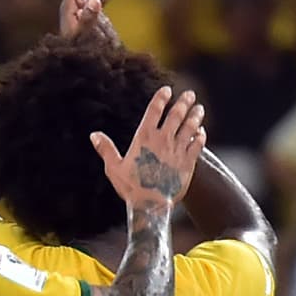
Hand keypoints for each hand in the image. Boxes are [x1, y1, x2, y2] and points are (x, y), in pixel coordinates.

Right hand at [93, 87, 206, 206]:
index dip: (161, 99)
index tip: (167, 90)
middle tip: (189, 94)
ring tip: (199, 108)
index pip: (154, 112)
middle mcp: (163, 140)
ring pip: (189, 128)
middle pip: (176, 116)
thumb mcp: (113, 168)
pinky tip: (201, 131)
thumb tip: (94, 135)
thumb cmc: (130, 187)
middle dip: (183, 103)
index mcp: (144, 138)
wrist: (151, 205)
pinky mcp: (188, 163)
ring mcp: (177, 151)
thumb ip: (106, 149)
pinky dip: (199, 136)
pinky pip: (197, 145)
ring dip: (195, 116)